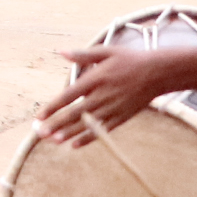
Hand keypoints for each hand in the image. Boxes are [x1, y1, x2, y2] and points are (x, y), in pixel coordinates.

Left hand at [36, 45, 169, 146]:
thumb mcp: (106, 52)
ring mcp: (112, 108)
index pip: (68, 96)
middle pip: (74, 113)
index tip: (39, 116)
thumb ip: (82, 55)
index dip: (53, 107)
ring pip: (86, 125)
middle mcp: (102, 96)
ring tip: (53, 141)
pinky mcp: (121, 117)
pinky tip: (75, 145)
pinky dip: (88, 138)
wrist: (158, 72)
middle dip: (56, 124)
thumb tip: (61, 52)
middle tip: (40, 133)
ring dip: (68, 133)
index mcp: (95, 79)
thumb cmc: (130, 60)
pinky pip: (102, 131)